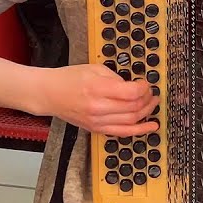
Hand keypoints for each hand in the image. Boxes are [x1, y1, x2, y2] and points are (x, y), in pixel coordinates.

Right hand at [30, 64, 159, 136]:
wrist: (50, 94)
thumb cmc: (70, 79)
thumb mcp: (95, 69)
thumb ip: (116, 78)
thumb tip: (134, 87)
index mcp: (98, 88)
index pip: (132, 92)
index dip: (144, 87)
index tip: (146, 83)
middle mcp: (99, 107)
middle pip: (134, 107)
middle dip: (148, 99)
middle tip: (151, 92)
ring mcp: (98, 121)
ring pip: (132, 120)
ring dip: (147, 112)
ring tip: (152, 104)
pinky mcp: (97, 129)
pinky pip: (123, 133)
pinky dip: (139, 130)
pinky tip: (151, 126)